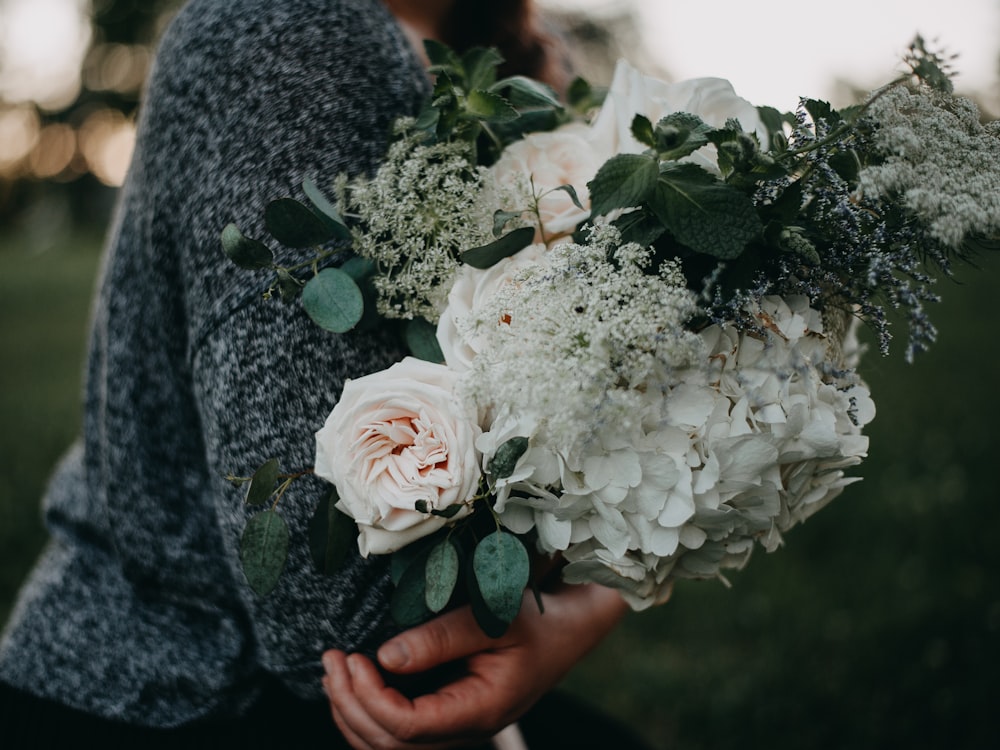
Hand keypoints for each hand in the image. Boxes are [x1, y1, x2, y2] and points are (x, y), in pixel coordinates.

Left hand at [321, 582, 628, 749]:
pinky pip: (398, 734)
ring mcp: (456, 727)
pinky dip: (367, 713)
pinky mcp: (447, 715)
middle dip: (350, 705)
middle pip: (390, 745)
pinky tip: (353, 683)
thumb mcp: (494, 616)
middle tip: (331, 659)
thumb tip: (385, 656)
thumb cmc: (536, 618)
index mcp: (480, 710)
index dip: (371, 698)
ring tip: (333, 671)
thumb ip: (442, 637)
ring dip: (352, 713)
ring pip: (389, 747)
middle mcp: (466, 729)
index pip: (409, 728)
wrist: (567, 629)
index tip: (353, 657)